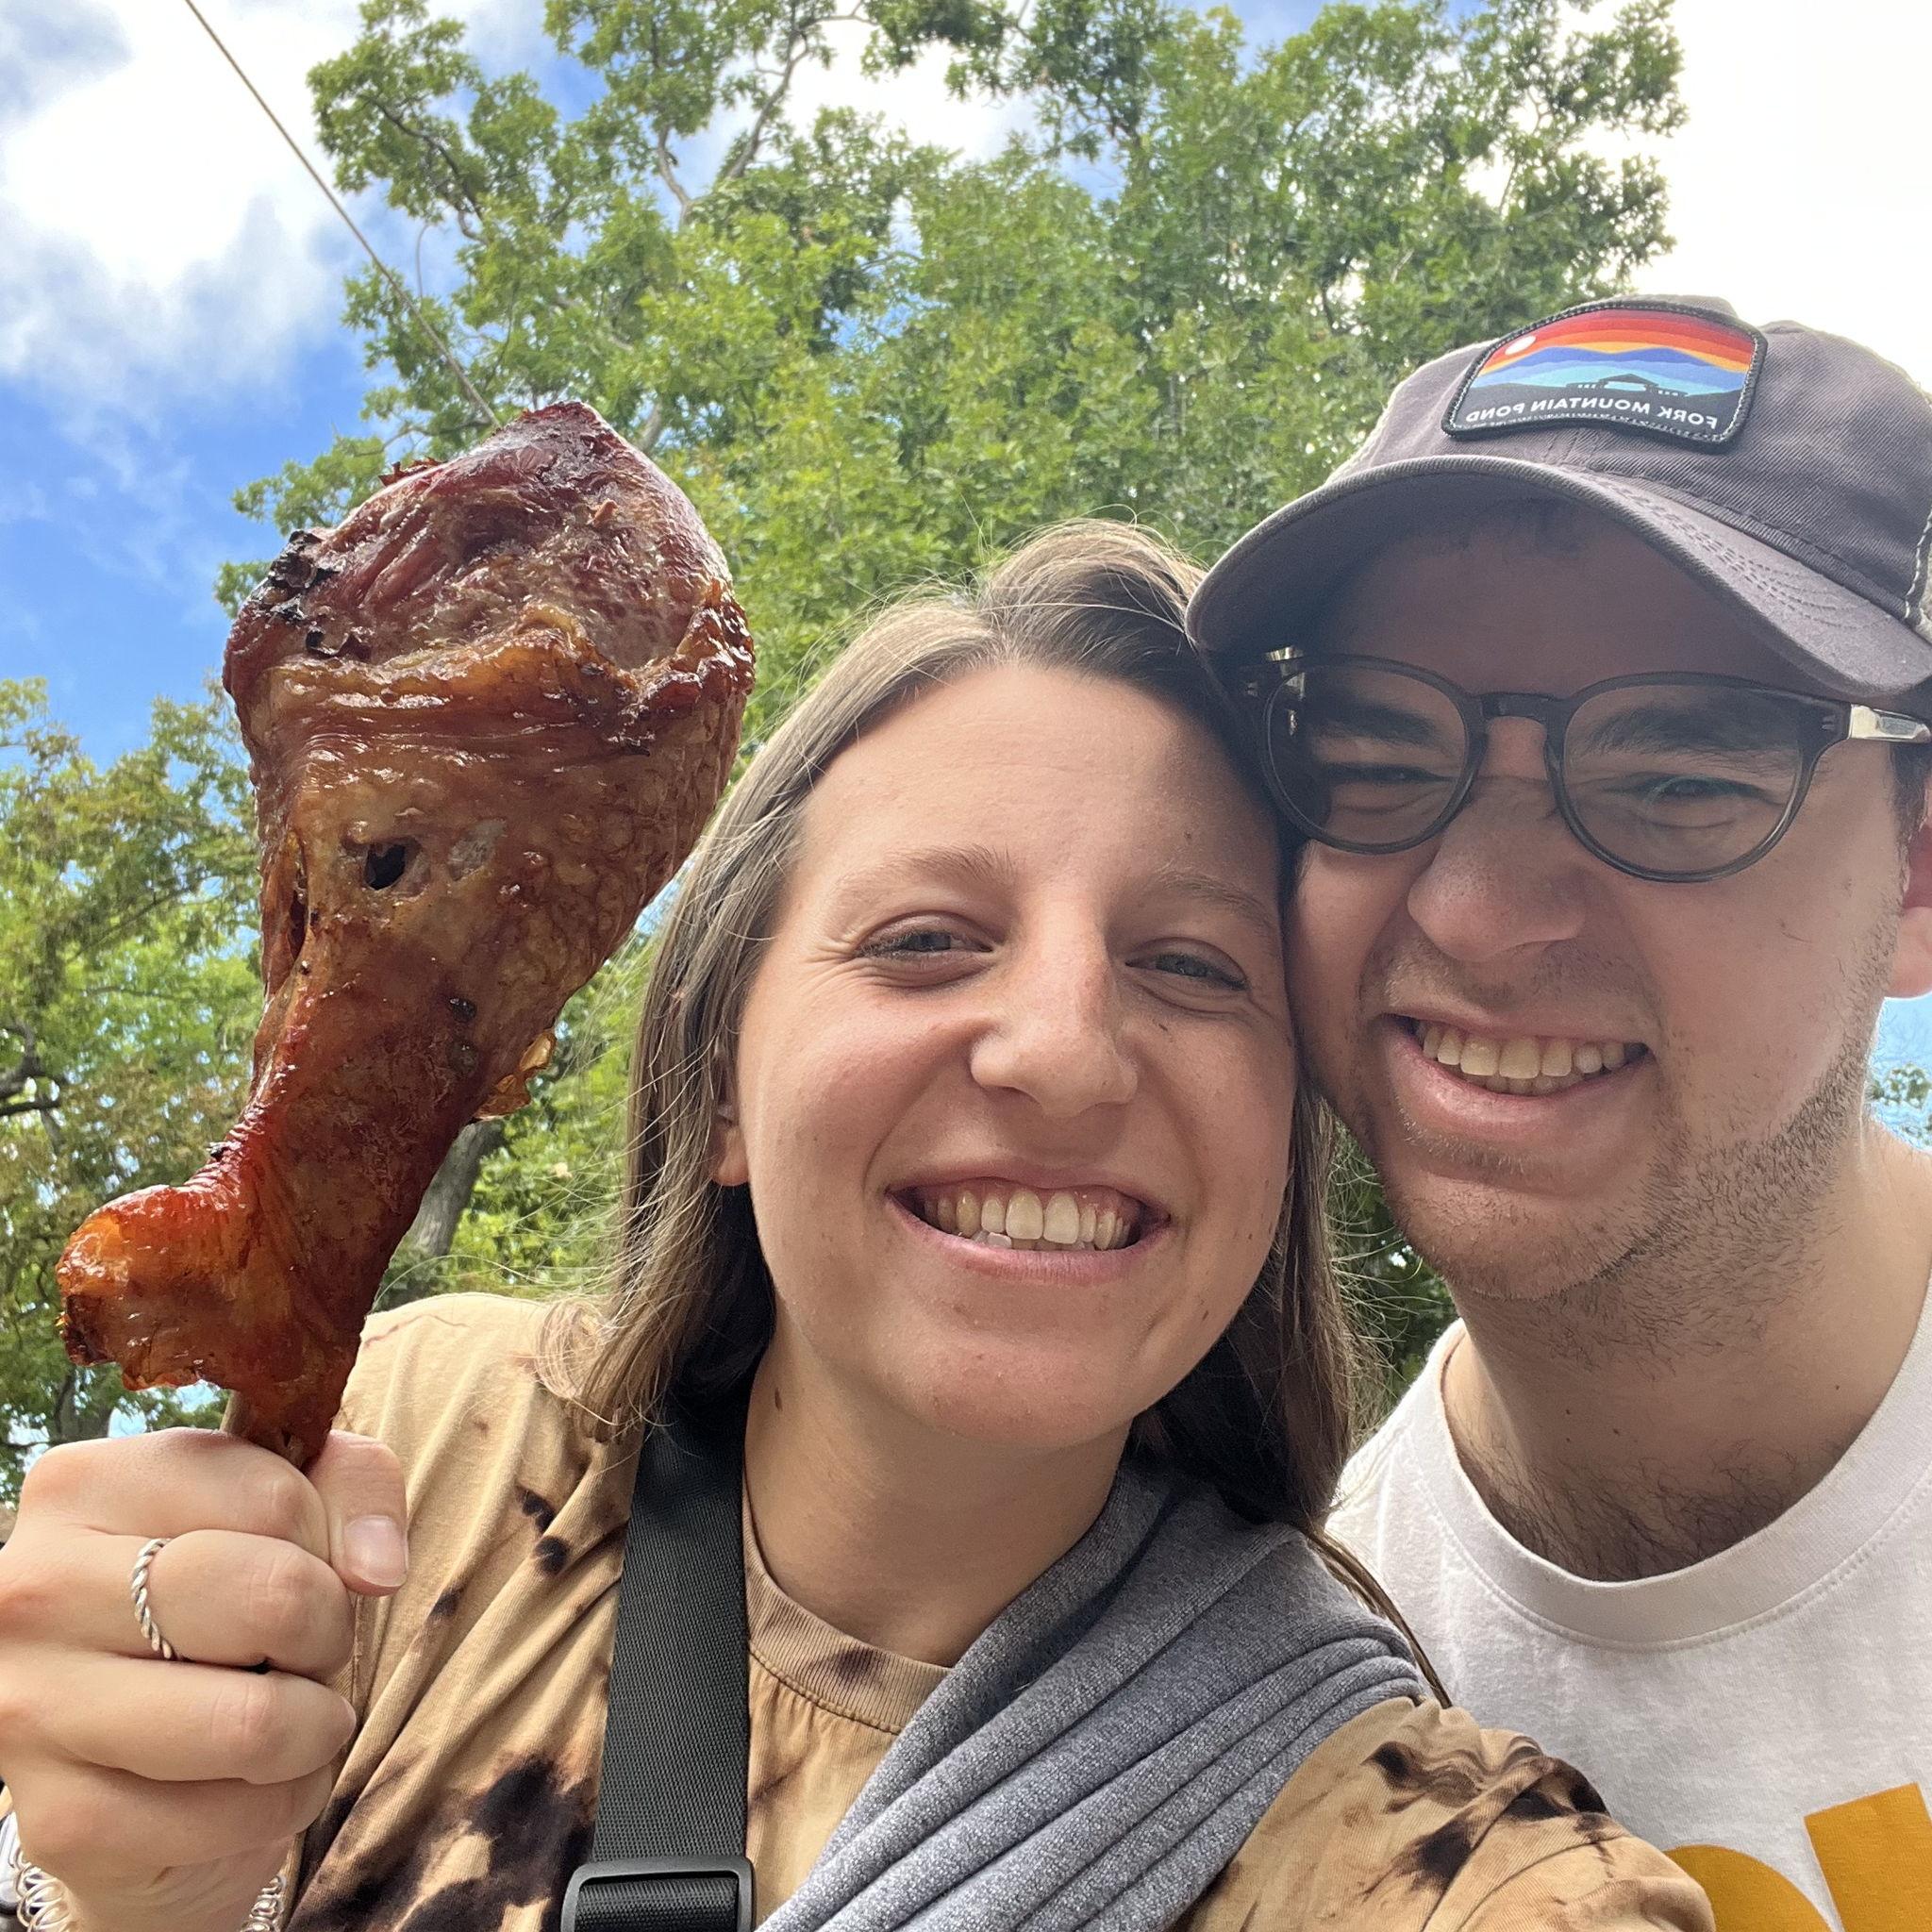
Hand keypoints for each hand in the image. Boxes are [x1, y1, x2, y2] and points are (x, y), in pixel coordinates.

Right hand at [0, 1429, 405, 1931]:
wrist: (123, 1752)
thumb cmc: (222, 1600)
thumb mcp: (287, 1504)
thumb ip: (353, 1484)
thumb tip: (377, 1568)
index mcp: (82, 1487)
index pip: (275, 1497)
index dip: (330, 1543)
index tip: (307, 1568)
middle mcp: (32, 1590)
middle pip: (274, 1598)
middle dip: (328, 1634)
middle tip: (309, 1650)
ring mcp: (30, 1708)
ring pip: (255, 1721)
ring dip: (315, 1727)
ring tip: (292, 1715)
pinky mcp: (58, 1821)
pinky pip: (232, 1818)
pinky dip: (283, 1803)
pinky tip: (251, 1781)